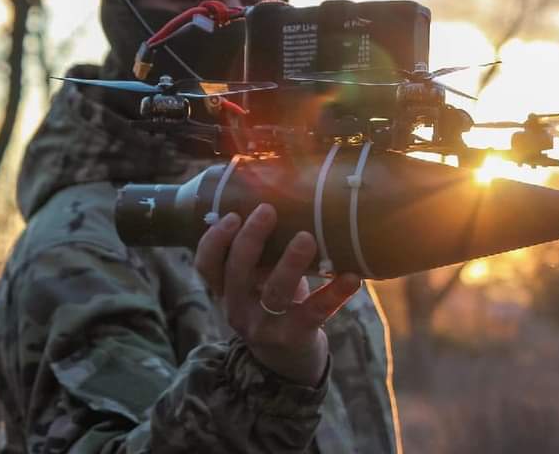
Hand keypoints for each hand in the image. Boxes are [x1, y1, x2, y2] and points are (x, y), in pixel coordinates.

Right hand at [194, 203, 362, 385]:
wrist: (290, 363)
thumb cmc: (276, 305)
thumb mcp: (259, 282)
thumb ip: (262, 254)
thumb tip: (282, 194)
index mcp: (227, 291)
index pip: (206, 265)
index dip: (214, 240)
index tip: (231, 215)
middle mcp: (239, 309)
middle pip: (236, 272)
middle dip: (251, 239)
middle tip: (268, 210)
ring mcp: (266, 326)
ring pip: (274, 292)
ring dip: (290, 263)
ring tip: (307, 238)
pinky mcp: (295, 337)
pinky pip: (315, 313)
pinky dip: (335, 294)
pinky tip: (352, 277)